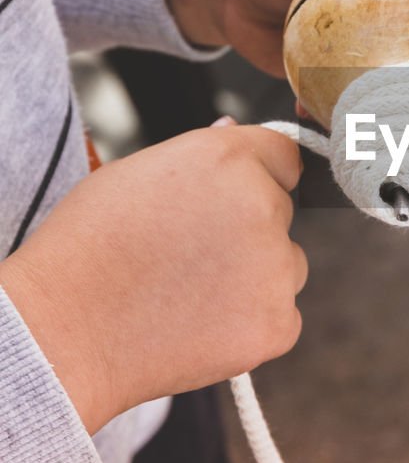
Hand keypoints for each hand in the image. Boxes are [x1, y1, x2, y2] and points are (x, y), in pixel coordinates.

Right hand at [0, 123, 305, 434]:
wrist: (67, 332)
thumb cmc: (88, 248)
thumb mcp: (135, 175)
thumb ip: (200, 154)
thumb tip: (233, 130)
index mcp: (228, 158)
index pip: (284, 154)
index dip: (260, 175)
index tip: (234, 199)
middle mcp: (262, 205)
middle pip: (281, 211)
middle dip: (249, 229)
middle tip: (188, 256)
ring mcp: (275, 267)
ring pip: (286, 265)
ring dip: (255, 276)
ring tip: (187, 293)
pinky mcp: (278, 323)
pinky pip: (281, 315)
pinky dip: (251, 323)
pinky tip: (199, 326)